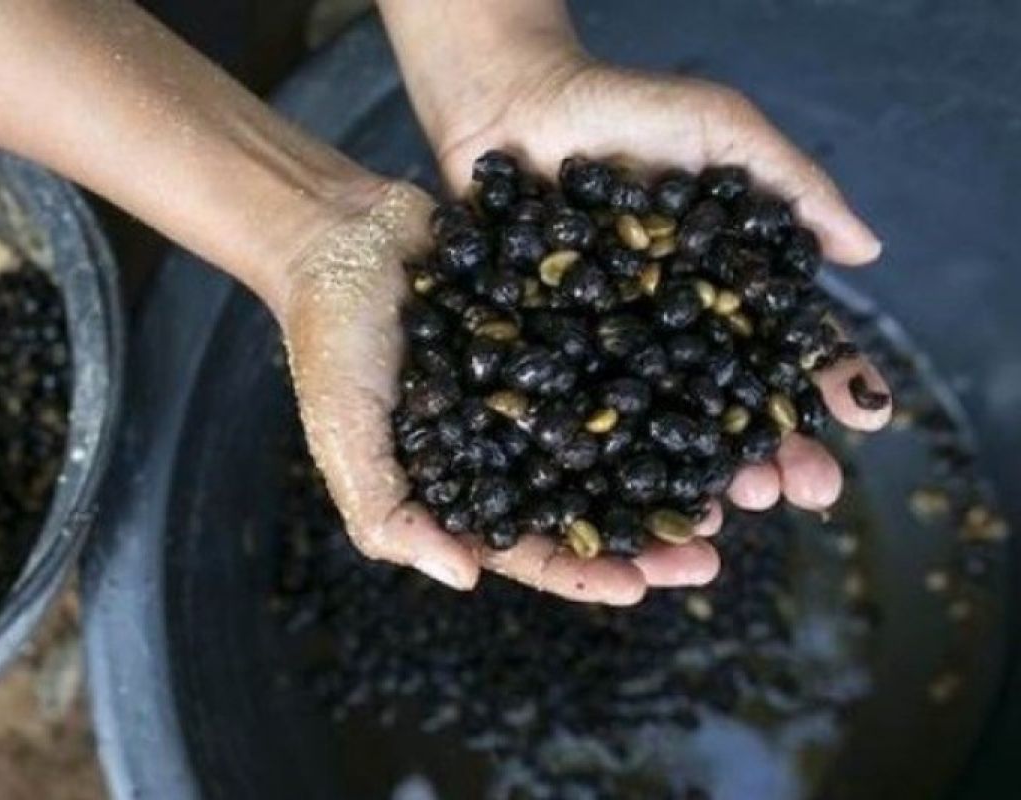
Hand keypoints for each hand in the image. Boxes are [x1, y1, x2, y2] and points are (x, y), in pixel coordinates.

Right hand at [278, 180, 723, 604]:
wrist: (342, 232)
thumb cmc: (330, 340)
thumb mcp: (344, 435)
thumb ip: (388, 513)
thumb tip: (465, 579)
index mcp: (469, 482)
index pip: (532, 547)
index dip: (585, 573)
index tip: (643, 587)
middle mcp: (517, 441)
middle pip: (594, 500)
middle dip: (651, 531)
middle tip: (710, 546)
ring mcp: (545, 383)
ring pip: (623, 436)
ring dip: (675, 460)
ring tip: (734, 479)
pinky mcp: (563, 324)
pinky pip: (622, 355)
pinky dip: (668, 373)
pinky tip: (717, 382)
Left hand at [427, 49, 891, 587]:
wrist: (513, 108)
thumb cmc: (623, 111)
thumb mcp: (720, 128)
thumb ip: (792, 182)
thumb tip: (867, 252)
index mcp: (718, 289)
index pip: (780, 347)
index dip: (819, 381)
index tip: (858, 418)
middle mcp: (668, 333)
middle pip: (723, 405)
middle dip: (767, 450)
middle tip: (799, 489)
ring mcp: (606, 352)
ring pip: (655, 429)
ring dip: (695, 476)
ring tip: (727, 509)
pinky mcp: (543, 361)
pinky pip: (575, 419)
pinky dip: (602, 462)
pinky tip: (630, 497)